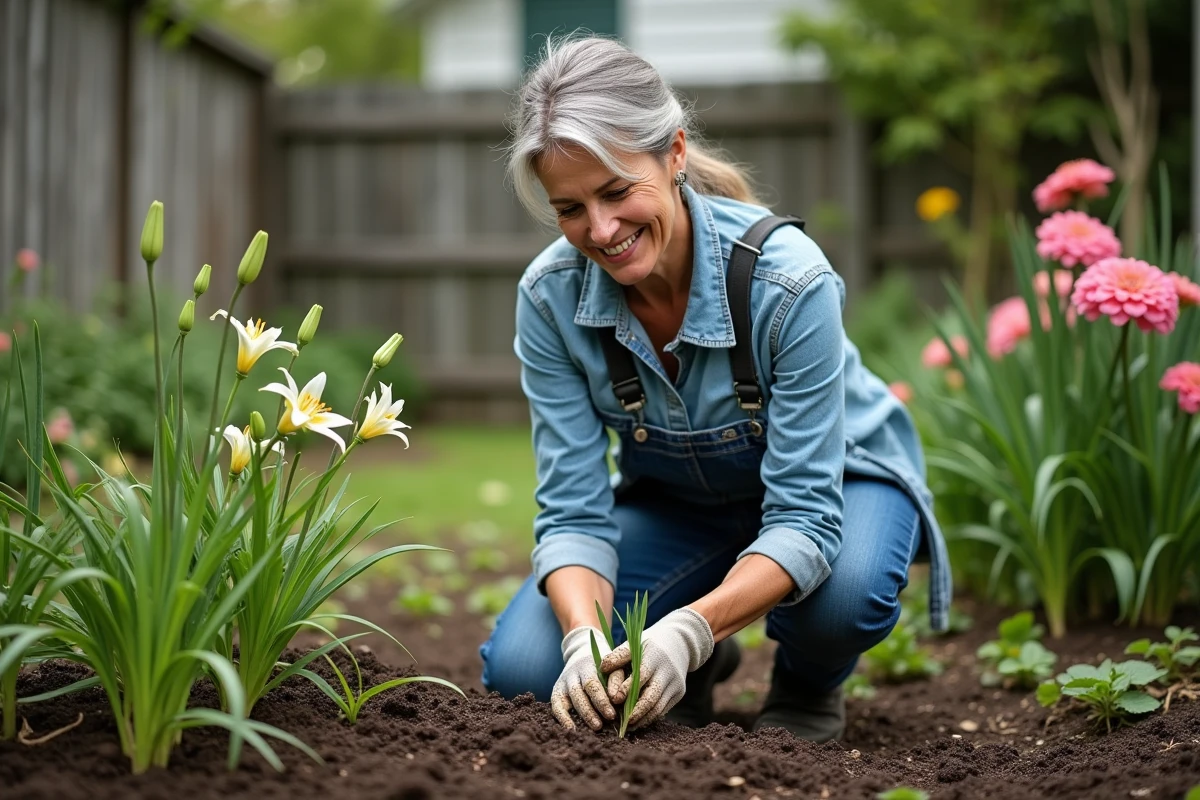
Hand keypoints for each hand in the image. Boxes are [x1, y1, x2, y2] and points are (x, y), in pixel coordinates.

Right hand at [550, 626, 619, 730]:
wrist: (582, 654)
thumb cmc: (604, 665)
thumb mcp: (612, 666)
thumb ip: (616, 680)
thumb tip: (618, 699)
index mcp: (588, 666)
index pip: (592, 684)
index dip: (601, 701)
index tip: (611, 715)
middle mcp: (572, 674)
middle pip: (578, 694)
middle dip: (588, 712)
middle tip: (599, 726)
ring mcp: (563, 683)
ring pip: (566, 701)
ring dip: (576, 717)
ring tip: (587, 731)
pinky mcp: (556, 691)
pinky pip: (556, 706)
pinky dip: (562, 719)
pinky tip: (571, 730)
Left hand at [600, 607, 714, 729]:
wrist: (680, 643)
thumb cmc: (650, 644)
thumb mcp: (635, 643)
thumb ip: (618, 656)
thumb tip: (601, 669)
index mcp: (654, 657)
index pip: (641, 675)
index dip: (627, 688)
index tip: (614, 699)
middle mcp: (667, 671)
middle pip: (651, 696)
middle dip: (636, 711)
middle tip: (621, 722)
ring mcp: (675, 683)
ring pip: (658, 707)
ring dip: (642, 719)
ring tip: (627, 726)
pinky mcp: (679, 692)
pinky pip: (663, 709)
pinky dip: (650, 717)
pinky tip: (638, 722)